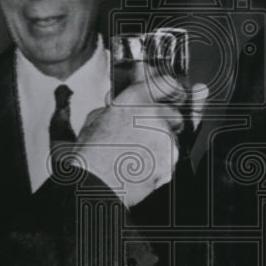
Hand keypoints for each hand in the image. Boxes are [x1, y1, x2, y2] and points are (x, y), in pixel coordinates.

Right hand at [76, 68, 207, 206]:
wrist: (95, 181)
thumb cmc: (91, 153)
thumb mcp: (95, 118)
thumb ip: (113, 106)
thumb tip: (115, 102)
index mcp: (135, 99)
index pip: (167, 84)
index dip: (171, 90)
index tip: (173, 94)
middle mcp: (153, 113)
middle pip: (175, 114)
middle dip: (166, 124)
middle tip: (145, 137)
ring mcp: (164, 136)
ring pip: (173, 139)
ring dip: (162, 146)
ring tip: (137, 156)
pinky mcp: (170, 157)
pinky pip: (172, 158)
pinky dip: (161, 163)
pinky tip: (141, 166)